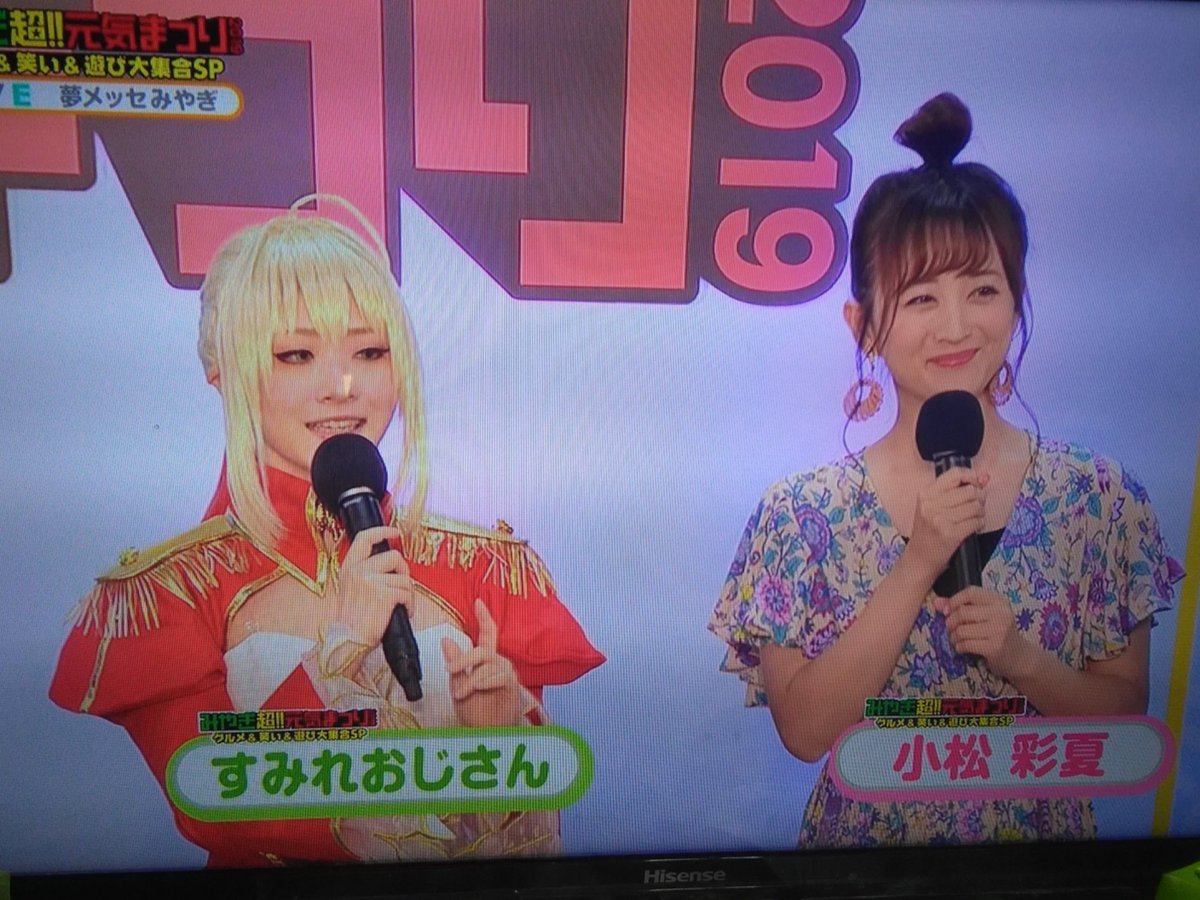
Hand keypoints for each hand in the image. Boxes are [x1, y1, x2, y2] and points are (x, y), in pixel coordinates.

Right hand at [332, 526, 413, 647]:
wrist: (348, 641)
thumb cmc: (352, 620)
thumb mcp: (351, 588)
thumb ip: (365, 572)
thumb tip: (390, 564)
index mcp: (349, 567)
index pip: (365, 538)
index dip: (382, 531)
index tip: (395, 532)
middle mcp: (358, 571)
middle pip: (394, 556)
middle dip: (404, 570)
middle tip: (402, 585)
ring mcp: (371, 581)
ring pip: (404, 578)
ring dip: (408, 593)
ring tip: (402, 605)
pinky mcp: (384, 594)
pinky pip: (407, 592)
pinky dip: (410, 604)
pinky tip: (404, 612)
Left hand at [442, 600, 526, 726]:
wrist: (487, 733)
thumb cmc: (476, 712)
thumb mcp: (458, 686)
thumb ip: (456, 664)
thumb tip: (446, 640)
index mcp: (485, 661)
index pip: (487, 634)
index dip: (484, 617)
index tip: (478, 602)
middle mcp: (497, 663)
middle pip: (482, 649)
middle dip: (463, 658)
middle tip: (450, 669)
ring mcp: (505, 672)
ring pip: (486, 663)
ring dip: (470, 679)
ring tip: (461, 694)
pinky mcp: (511, 684)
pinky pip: (497, 675)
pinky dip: (483, 682)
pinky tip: (477, 691)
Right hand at [907, 467, 989, 581]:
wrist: (919, 559)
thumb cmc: (928, 531)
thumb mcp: (933, 506)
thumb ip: (957, 489)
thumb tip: (984, 477)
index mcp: (925, 494)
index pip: (954, 474)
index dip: (970, 477)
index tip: (975, 484)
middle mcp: (930, 505)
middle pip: (969, 490)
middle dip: (978, 498)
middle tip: (974, 507)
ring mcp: (940, 519)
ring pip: (975, 506)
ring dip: (980, 512)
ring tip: (973, 518)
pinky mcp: (950, 534)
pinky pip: (977, 521)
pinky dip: (980, 523)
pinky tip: (974, 527)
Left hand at [935, 587, 1026, 677]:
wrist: (1020, 657)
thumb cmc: (998, 633)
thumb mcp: (984, 616)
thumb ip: (961, 607)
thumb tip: (937, 603)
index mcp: (999, 601)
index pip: (971, 592)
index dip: (954, 601)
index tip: (948, 611)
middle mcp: (1001, 613)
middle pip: (962, 612)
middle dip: (950, 622)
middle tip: (951, 629)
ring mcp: (999, 631)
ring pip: (961, 630)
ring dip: (953, 636)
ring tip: (956, 639)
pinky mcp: (994, 647)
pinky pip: (965, 644)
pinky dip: (959, 647)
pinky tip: (962, 648)